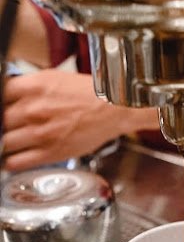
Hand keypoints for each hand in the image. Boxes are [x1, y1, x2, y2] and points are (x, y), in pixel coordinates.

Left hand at [2, 70, 158, 170]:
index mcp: (33, 87)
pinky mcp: (51, 152)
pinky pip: (17, 162)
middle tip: (9, 128)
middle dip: (4, 126)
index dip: (0, 106)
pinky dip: (11, 162)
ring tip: (10, 144)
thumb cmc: (88, 95)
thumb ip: (28, 88)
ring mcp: (41, 133)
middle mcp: (34, 110)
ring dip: (6, 145)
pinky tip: (14, 158)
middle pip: (0, 122)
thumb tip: (9, 95)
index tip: (4, 112)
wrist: (113, 109)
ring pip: (5, 143)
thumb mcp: (53, 79)